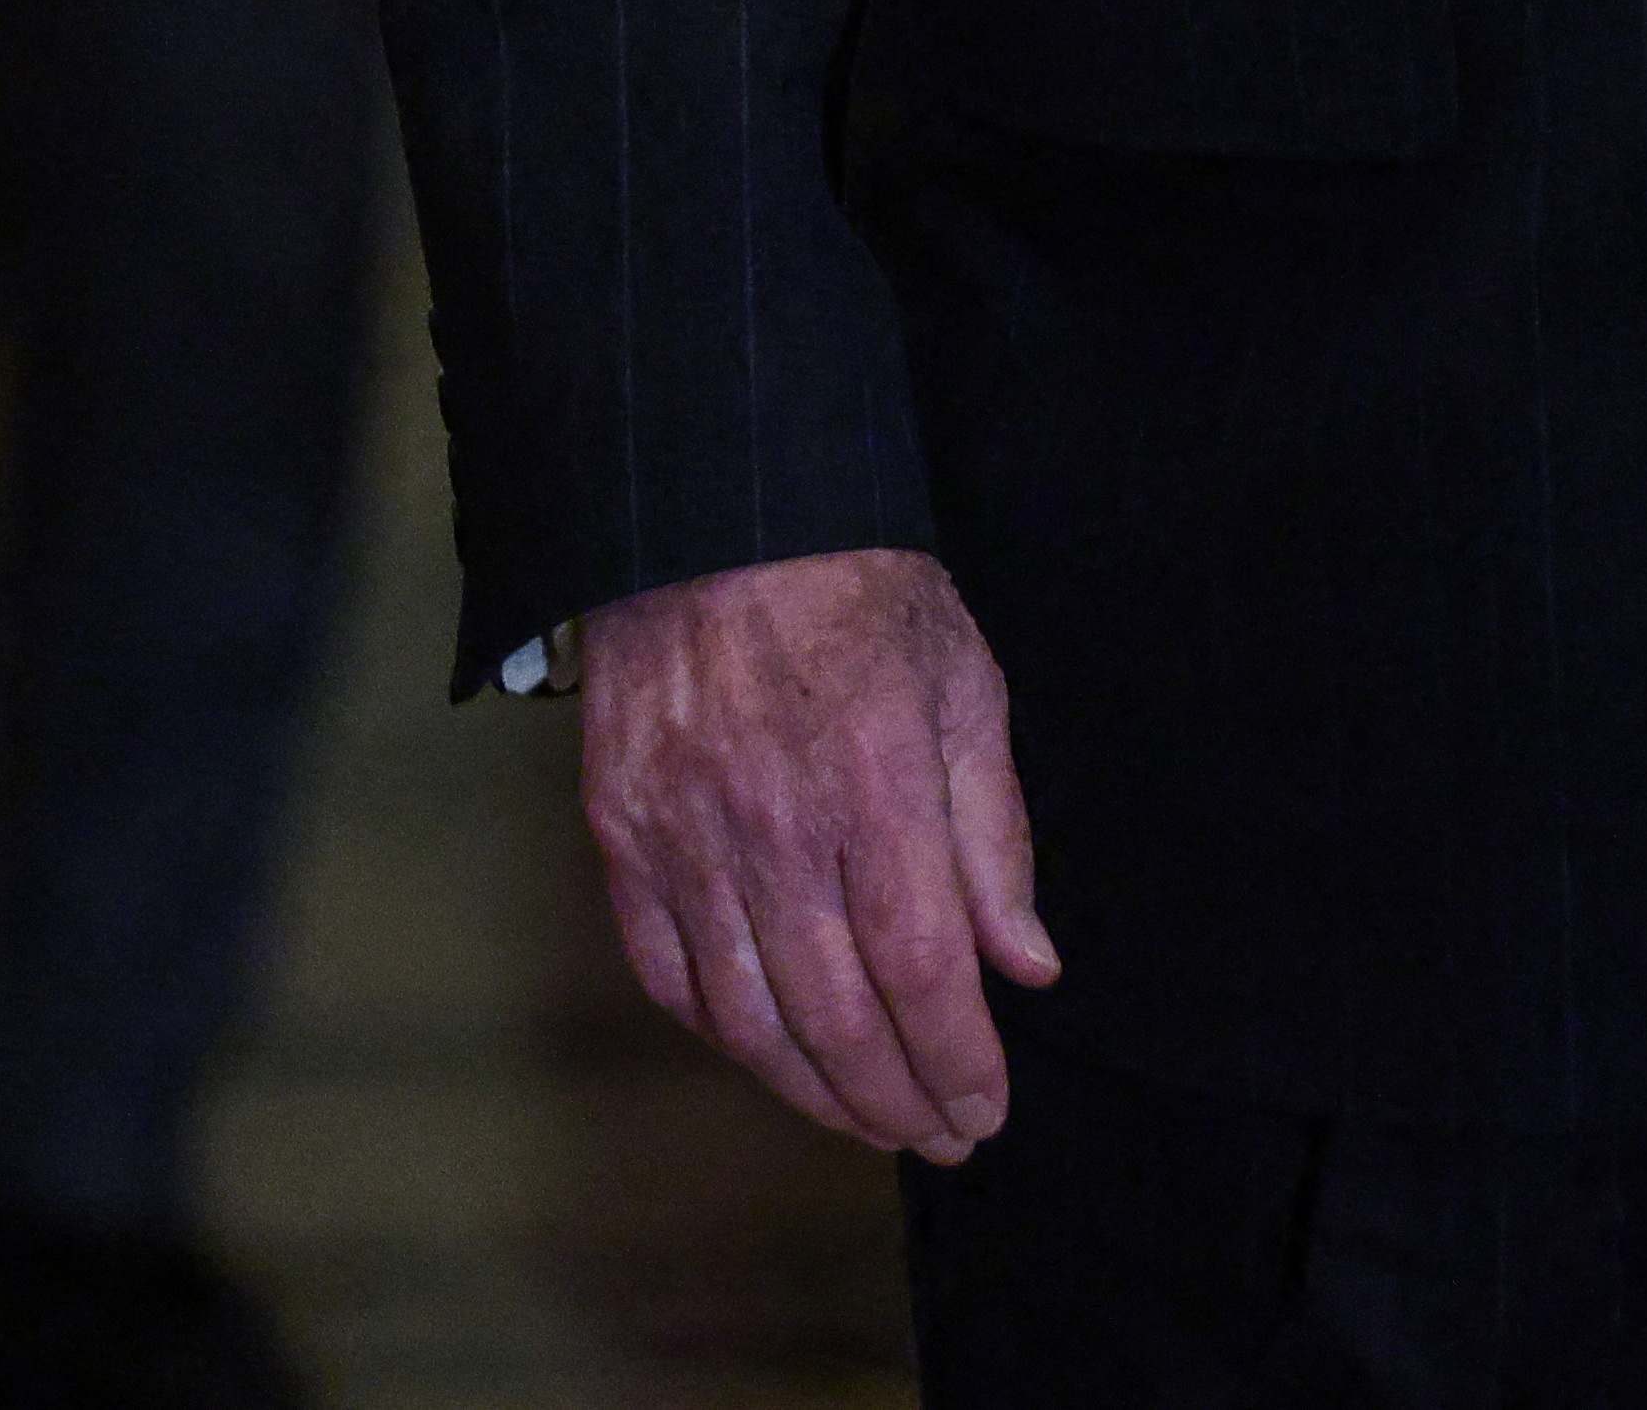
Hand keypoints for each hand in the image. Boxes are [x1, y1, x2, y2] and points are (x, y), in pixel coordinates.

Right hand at [578, 541, 1057, 1158]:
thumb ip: (996, 835)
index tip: (986, 1110)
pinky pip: (666, 970)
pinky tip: (768, 1051)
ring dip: (812, 1091)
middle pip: (837, 1014)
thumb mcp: (966, 685)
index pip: (922, 968)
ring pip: (748, 1015)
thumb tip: (1027, 966)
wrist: (714, 508)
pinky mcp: (619, 829)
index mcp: (875, 780)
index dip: (957, 1060)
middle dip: (897, 1100)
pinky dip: (721, 1032)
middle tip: (939, 1136)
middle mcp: (773, 821)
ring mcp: (683, 831)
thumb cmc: (859, 591)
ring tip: (865, 1120)